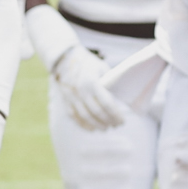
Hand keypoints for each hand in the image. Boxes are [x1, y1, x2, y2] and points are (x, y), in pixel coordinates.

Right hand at [26, 5, 127, 130]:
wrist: (65, 60)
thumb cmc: (88, 63)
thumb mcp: (102, 68)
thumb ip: (110, 82)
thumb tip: (122, 97)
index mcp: (91, 81)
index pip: (106, 103)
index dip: (115, 114)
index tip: (123, 120)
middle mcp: (81, 91)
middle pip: (97, 112)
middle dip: (109, 121)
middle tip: (117, 125)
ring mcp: (72, 97)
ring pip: (85, 116)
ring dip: (98, 125)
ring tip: (107, 128)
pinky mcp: (66, 101)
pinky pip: (74, 116)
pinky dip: (84, 125)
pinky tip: (92, 129)